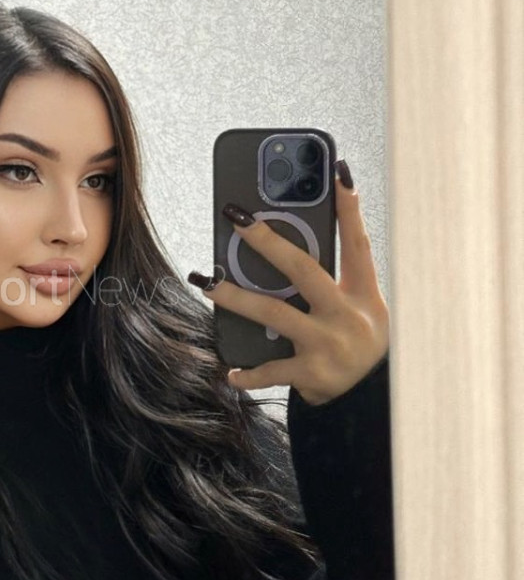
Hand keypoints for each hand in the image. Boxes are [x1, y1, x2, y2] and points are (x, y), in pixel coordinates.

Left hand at [189, 164, 389, 405]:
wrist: (372, 407)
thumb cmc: (357, 347)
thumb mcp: (360, 312)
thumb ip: (330, 284)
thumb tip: (281, 247)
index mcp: (364, 295)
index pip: (357, 243)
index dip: (349, 208)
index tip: (337, 172)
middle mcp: (348, 316)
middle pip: (304, 269)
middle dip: (267, 241)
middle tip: (236, 218)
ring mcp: (329, 345)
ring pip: (274, 313)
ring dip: (236, 297)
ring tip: (207, 282)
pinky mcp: (312, 375)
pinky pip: (271, 370)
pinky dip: (248, 372)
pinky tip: (229, 371)